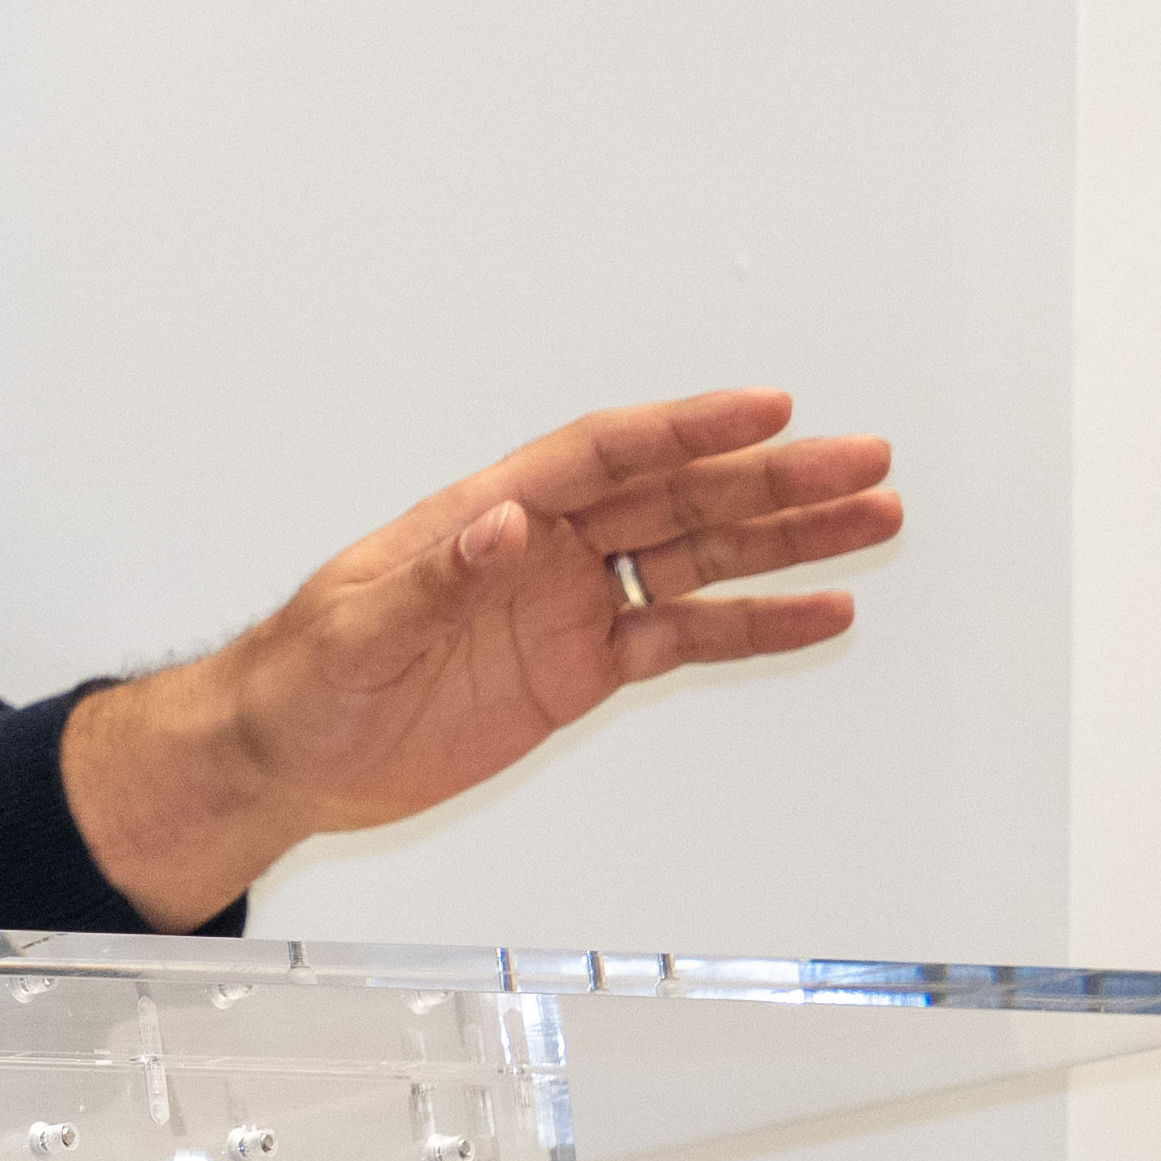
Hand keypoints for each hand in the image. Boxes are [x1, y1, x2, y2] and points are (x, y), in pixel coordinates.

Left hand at [60, 388, 900, 929]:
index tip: (765, 407)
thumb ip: (436, 577)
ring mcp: (569, 605)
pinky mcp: (580, 668)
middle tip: (860, 461)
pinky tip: (819, 612)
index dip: (685, 428)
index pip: (603, 454)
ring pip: (697, 556)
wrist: (289, 753)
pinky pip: (683, 636)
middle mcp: (542, 548)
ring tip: (871, 518)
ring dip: (784, 540)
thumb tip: (504, 526)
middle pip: (674, 495)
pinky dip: (753, 625)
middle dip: (770, 476)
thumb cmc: (303, 675)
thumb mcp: (357, 626)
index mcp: (486, 514)